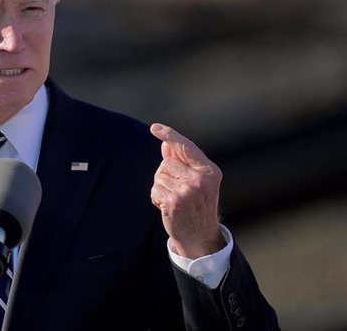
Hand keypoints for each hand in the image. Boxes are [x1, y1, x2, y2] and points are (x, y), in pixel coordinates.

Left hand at [150, 123, 225, 258]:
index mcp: (209, 171)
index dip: (170, 135)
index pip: (186, 147)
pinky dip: (156, 198)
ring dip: (161, 187)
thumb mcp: (196, 181)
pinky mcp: (175, 202)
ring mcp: (188, 191)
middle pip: (167, 163)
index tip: (155, 128)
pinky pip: (155, 190)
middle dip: (165, 175)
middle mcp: (201, 179)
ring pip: (159, 176)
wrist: (200, 236)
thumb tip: (166, 143)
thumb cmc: (196, 205)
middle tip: (177, 190)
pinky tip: (167, 207)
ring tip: (174, 199)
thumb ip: (181, 161)